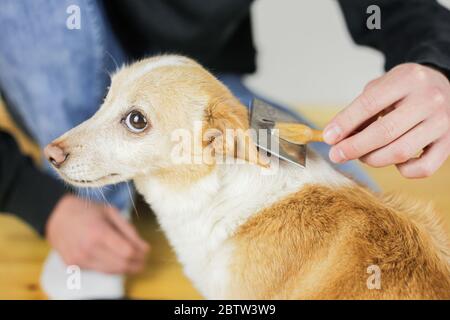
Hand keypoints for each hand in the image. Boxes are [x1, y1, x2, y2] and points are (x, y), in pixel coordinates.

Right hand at [46, 194, 148, 273]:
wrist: (55, 215)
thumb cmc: (86, 209)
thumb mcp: (111, 211)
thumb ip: (128, 229)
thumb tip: (144, 247)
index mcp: (99, 232)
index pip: (128, 252)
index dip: (141, 254)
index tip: (147, 250)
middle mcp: (88, 249)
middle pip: (121, 264)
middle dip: (137, 264)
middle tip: (143, 259)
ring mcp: (79, 259)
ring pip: (111, 271)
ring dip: (125, 268)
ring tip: (132, 261)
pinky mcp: (73, 265)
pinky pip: (99, 270)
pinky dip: (110, 266)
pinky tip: (114, 259)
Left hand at [323, 63, 449, 177]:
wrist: (446, 86)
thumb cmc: (406, 90)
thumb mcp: (383, 87)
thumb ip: (360, 109)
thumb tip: (337, 137)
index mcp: (407, 79)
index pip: (369, 104)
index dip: (345, 123)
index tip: (328, 137)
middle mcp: (428, 99)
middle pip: (384, 132)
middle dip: (354, 147)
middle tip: (336, 155)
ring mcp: (442, 122)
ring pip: (400, 152)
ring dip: (373, 159)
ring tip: (362, 156)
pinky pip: (423, 168)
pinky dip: (403, 170)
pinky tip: (393, 161)